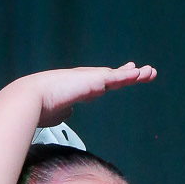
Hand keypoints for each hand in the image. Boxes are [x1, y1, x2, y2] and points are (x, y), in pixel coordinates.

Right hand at [13, 62, 156, 128]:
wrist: (33, 99)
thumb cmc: (40, 108)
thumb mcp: (58, 112)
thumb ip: (66, 110)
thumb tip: (70, 112)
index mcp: (79, 87)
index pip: (101, 82)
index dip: (113, 79)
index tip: (123, 75)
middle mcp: (86, 80)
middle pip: (113, 76)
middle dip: (128, 74)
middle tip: (145, 71)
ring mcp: (90, 79)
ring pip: (118, 76)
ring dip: (135, 75)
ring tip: (151, 73)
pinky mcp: (92, 81)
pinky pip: (115, 78)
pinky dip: (127, 75)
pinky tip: (139, 74)